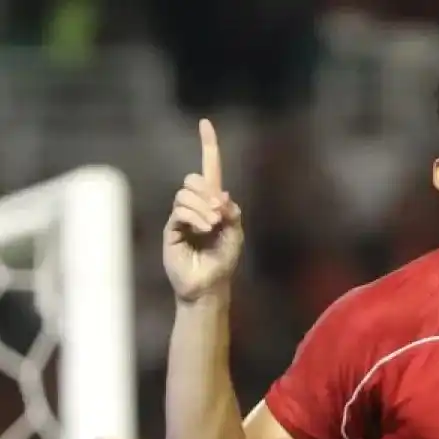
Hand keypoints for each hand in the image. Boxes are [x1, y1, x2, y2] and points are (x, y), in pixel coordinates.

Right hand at [164, 119, 242, 302]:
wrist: (209, 284)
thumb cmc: (223, 261)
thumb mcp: (236, 234)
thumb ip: (232, 213)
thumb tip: (221, 194)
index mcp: (213, 203)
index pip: (209, 169)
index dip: (208, 146)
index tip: (205, 124)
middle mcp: (196, 205)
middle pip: (194, 179)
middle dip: (207, 192)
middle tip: (219, 213)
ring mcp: (181, 216)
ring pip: (185, 194)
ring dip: (203, 208)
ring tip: (212, 226)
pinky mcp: (171, 229)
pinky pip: (179, 210)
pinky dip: (194, 216)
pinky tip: (204, 229)